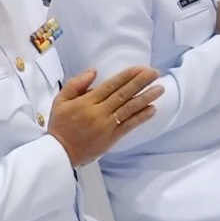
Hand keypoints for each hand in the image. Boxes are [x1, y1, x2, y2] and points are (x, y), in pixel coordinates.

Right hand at [47, 66, 161, 165]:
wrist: (59, 152)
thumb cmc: (59, 125)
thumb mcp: (60, 101)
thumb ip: (75, 84)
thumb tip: (93, 71)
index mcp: (86, 102)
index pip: (111, 85)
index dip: (127, 76)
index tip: (140, 68)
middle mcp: (98, 112)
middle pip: (123, 94)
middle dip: (141, 82)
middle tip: (154, 72)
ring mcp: (106, 126)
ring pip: (129, 108)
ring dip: (146, 97)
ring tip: (160, 88)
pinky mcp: (111, 138)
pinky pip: (129, 125)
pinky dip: (141, 117)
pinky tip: (152, 109)